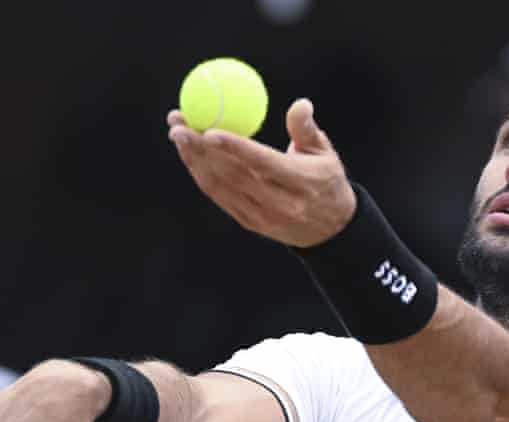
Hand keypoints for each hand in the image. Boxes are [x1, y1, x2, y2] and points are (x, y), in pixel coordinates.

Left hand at [167, 98, 356, 247]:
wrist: (330, 231)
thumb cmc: (326, 180)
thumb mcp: (325, 153)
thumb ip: (307, 129)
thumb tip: (300, 103)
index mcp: (302, 183)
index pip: (263, 164)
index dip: (235, 148)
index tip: (210, 130)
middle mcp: (280, 203)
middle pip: (233, 174)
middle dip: (201, 148)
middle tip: (180, 122)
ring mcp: (262, 216)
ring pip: (221, 186)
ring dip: (194, 159)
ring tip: (178, 131)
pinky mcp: (250, 222)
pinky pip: (220, 196)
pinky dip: (201, 174)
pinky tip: (189, 153)